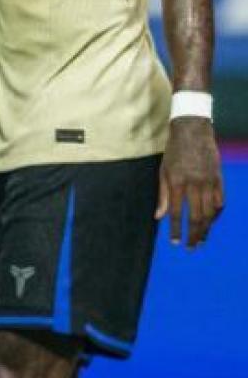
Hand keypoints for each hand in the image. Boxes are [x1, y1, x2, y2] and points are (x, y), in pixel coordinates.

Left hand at [157, 117, 224, 247]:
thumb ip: (162, 195)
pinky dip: (216, 214)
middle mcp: (195, 184)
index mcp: (177, 182)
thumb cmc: (174, 152)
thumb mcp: (163, 171)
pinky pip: (220, 202)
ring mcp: (209, 182)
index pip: (176, 212)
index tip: (175, 242)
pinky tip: (211, 222)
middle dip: (193, 235)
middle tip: (191, 247)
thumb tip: (158, 217)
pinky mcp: (219, 179)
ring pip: (210, 212)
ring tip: (201, 240)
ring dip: (206, 228)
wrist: (193, 131)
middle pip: (196, 216)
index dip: (176, 229)